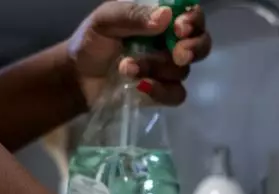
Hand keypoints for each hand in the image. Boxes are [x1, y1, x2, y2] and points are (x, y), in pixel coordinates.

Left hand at [69, 1, 211, 107]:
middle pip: (201, 43)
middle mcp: (170, 42)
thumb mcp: (105, 20)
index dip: (193, 21)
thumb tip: (165, 17)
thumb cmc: (91, 42)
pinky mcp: (162, 93)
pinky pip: (176, 94)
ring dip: (155, 69)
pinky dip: (160, 91)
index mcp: (160, 18)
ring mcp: (168, 69)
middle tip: (178, 54)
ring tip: (126, 68)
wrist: (77, 78)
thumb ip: (132, 15)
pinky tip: (140, 87)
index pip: (191, 14)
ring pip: (182, 70)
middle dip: (193, 48)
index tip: (180, 28)